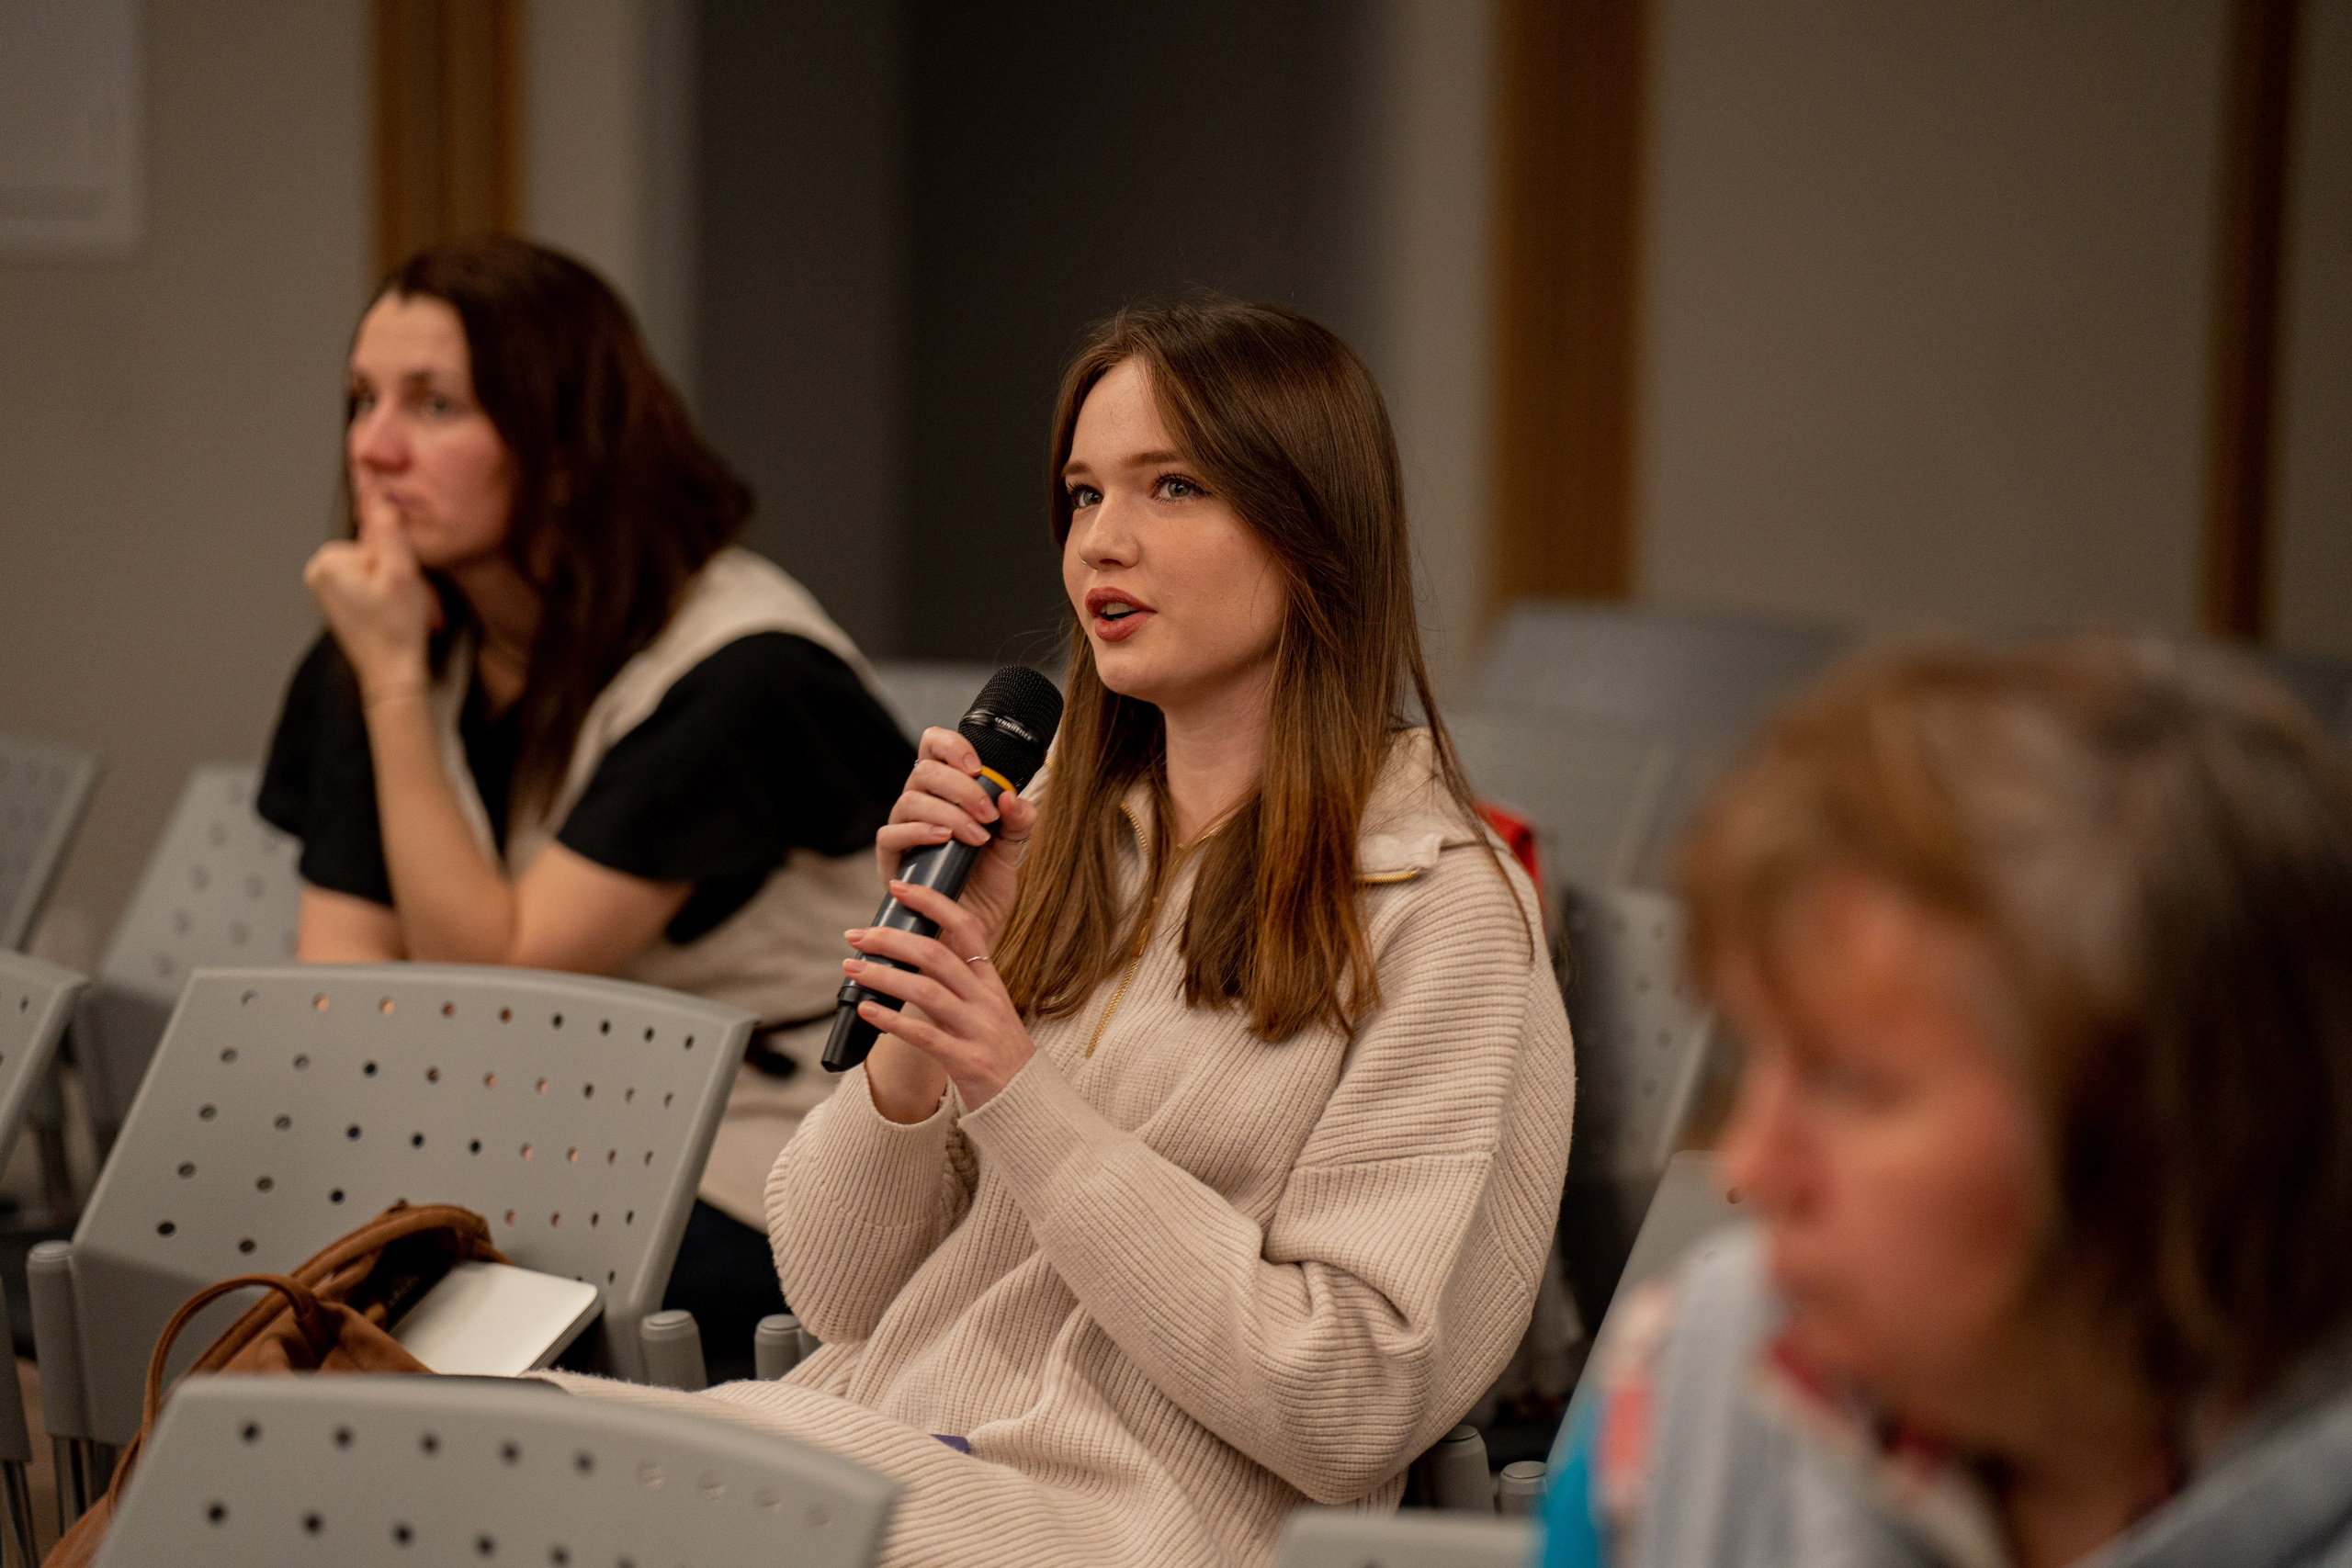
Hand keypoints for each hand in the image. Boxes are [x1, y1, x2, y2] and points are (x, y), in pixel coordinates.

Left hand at [303, 505, 437, 697]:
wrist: (391, 673)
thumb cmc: (396, 630)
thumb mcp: (402, 573)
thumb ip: (390, 531)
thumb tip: (381, 498)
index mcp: (328, 561)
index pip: (376, 537)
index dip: (399, 557)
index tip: (402, 584)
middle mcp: (318, 571)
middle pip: (373, 550)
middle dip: (397, 570)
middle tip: (406, 598)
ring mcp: (324, 587)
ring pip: (374, 565)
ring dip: (395, 582)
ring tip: (400, 608)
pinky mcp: (336, 599)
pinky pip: (368, 581)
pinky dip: (386, 592)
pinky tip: (391, 613)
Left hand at [845, 877, 1034, 1110]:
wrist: (1027, 1102)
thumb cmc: (998, 1053)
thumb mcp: (987, 1009)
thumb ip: (958, 982)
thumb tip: (915, 952)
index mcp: (990, 981)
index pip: (966, 927)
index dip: (932, 902)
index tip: (899, 887)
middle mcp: (985, 1000)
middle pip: (936, 954)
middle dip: (892, 939)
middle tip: (857, 934)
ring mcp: (977, 1030)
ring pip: (925, 991)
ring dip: (883, 976)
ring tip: (852, 969)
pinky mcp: (966, 1061)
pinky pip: (924, 1036)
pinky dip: (891, 1021)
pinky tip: (866, 1010)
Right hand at [875, 726, 1038, 954]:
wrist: (970, 937)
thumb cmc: (985, 889)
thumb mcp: (1011, 851)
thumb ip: (1018, 821)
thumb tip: (1012, 797)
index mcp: (945, 792)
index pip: (934, 748)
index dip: (951, 745)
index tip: (978, 766)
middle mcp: (919, 806)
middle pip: (924, 770)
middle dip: (961, 787)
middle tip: (989, 814)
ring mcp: (902, 831)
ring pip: (910, 800)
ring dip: (948, 812)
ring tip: (975, 835)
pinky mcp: (890, 861)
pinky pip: (891, 834)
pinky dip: (919, 832)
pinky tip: (945, 839)